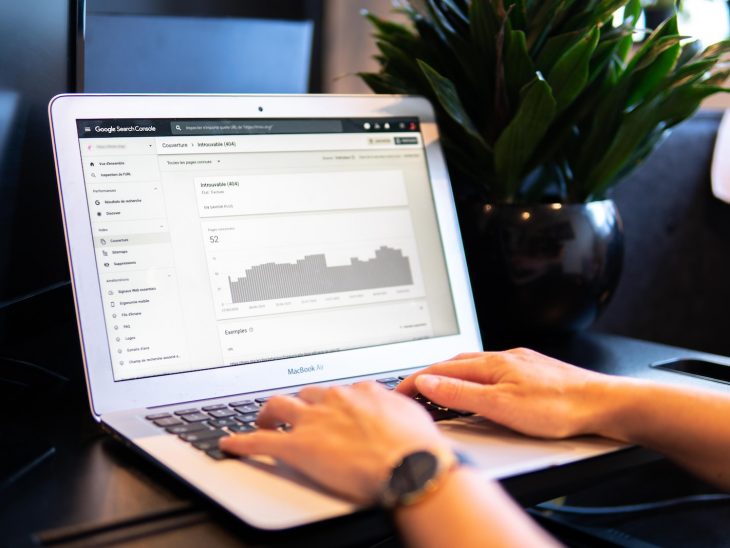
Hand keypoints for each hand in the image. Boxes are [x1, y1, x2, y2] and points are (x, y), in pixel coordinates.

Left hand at [219, 382, 451, 503]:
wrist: (411, 464)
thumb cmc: (418, 446)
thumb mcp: (413, 416)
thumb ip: (398, 410)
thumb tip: (400, 413)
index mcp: (361, 392)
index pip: (339, 391)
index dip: (332, 401)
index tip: (330, 408)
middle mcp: (335, 400)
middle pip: (306, 393)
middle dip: (298, 402)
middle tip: (294, 412)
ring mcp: (314, 421)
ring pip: (279, 405)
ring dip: (268, 412)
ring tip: (262, 419)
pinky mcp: (298, 446)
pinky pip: (261, 441)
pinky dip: (242, 441)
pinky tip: (231, 444)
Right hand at [397, 348, 616, 438]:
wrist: (603, 404)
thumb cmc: (559, 407)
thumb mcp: (502, 406)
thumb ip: (461, 394)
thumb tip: (428, 384)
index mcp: (491, 365)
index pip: (440, 370)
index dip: (415, 380)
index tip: (398, 391)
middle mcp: (502, 358)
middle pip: (454, 364)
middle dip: (429, 376)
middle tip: (412, 392)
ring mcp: (518, 364)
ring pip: (473, 367)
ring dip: (450, 377)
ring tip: (438, 392)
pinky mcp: (531, 372)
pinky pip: (490, 372)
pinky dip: (472, 380)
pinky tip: (479, 390)